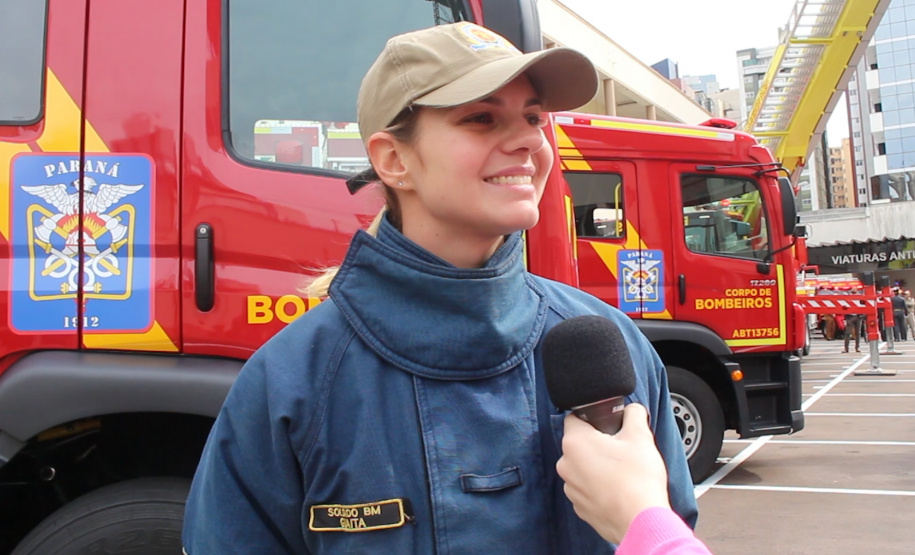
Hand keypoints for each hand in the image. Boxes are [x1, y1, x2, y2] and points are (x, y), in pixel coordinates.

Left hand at [556, 403, 670, 543]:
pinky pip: (587, 488)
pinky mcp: (580, 507)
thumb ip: (634, 414)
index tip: (609, 425)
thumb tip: (632, 409)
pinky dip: (599, 487)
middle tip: (621, 450)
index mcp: (575, 442)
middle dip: (598, 443)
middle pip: (579, 443)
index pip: (575, 418)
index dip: (593, 418)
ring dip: (598, 466)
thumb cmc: (638, 480)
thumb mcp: (640, 436)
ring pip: (583, 467)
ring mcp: (571, 488)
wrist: (640, 522)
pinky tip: (618, 488)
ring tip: (622, 472)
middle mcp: (566, 464)